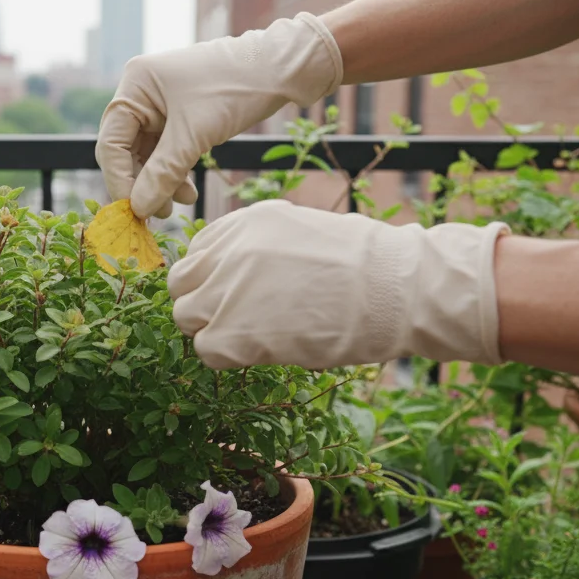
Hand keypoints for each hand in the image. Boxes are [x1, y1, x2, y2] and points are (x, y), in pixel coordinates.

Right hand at [95, 13, 342, 219]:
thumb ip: (163, 173)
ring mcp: (159, 104)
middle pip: (126, 151)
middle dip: (143, 184)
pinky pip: (166, 151)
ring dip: (161, 182)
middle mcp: (140, 93)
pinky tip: (188, 192)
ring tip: (180, 204)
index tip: (134, 211)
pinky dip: (175, 173)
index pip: (111, 143)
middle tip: (159, 213)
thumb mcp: (195, 135)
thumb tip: (139, 209)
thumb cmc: (234, 89)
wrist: (279, 70)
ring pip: (147, 155)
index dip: (120, 181)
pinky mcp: (178, 115)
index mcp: (134, 85)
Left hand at [167, 200, 509, 369]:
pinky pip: (205, 351)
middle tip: (239, 318)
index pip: (197, 252)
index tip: (236, 292)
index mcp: (247, 221)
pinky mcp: (234, 331)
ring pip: (186, 317)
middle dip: (203, 302)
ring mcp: (227, 289)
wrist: (397, 289)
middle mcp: (228, 250)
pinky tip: (262, 351)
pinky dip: (226, 357)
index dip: (212, 277)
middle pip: (181, 284)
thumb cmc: (368, 266)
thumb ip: (262, 250)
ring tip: (256, 335)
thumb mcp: (305, 233)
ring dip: (212, 330)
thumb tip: (240, 276)